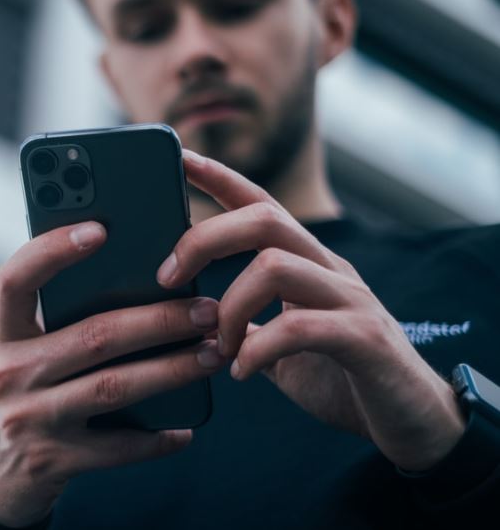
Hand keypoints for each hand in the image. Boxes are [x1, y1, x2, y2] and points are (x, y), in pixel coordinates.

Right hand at [0, 222, 223, 526]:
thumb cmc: (19, 396)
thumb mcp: (20, 354)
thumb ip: (56, 323)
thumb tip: (139, 284)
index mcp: (2, 335)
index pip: (15, 278)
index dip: (53, 250)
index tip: (100, 228)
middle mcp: (9, 373)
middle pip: (93, 334)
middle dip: (159, 319)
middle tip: (206, 309)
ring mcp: (30, 420)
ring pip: (114, 386)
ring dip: (172, 369)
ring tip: (211, 354)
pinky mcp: (53, 461)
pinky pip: (118, 447)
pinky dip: (157, 437)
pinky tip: (186, 427)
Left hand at [157, 150, 464, 471]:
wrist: (416, 425)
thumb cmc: (344, 380)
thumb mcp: (283, 347)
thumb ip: (248, 326)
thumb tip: (196, 319)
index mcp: (308, 265)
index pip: (260, 204)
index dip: (220, 177)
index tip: (179, 157)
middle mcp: (331, 270)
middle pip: (263, 219)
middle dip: (204, 239)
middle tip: (166, 277)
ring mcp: (351, 300)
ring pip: (275, 265)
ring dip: (229, 307)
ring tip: (217, 346)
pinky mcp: (366, 339)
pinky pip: (299, 327)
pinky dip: (258, 350)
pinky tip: (242, 372)